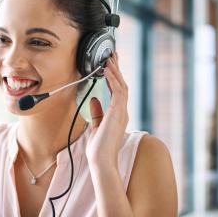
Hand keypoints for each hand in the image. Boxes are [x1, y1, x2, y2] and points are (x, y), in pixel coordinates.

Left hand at [86, 52, 128, 169]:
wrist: (101, 161)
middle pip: (121, 85)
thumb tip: (94, 99)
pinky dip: (113, 79)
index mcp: (118, 115)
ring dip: (115, 70)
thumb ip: (97, 112)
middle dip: (117, 69)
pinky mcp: (118, 113)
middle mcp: (122, 112)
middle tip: (113, 55)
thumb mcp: (96, 126)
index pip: (118, 91)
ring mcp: (122, 112)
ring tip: (109, 58)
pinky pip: (118, 91)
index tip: (111, 65)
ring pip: (121, 85)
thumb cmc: (99, 149)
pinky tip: (108, 69)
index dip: (115, 77)